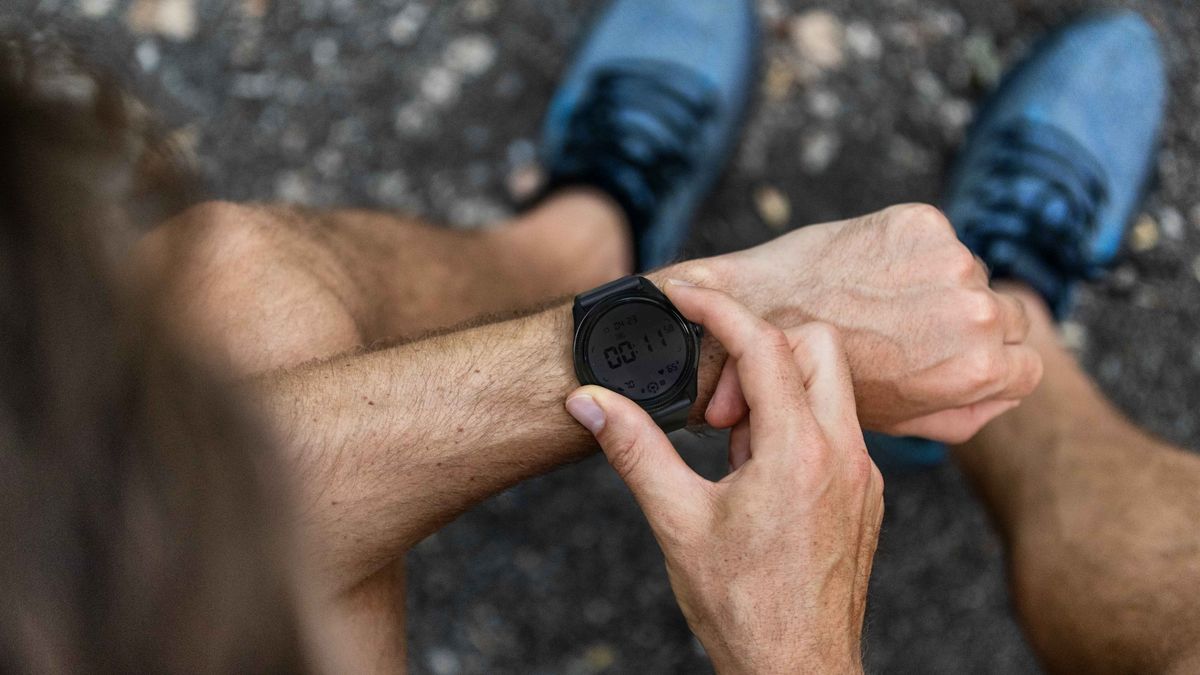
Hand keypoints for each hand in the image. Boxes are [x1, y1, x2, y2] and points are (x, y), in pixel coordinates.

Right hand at [565, 282, 882, 673]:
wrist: (798, 670)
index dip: (718, 309)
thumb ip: (633, 449)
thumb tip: (590, 402)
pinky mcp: (865, 494)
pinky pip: (835, 427)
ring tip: (730, 449)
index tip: (685, 295)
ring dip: (775, 391)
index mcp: (798, 452)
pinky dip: (793, 425)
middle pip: (815, 345)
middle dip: (759, 350)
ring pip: (829, 386)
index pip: (763, 343)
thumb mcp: (676, 522)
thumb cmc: (742, 607)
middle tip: (715, 406)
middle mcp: (843, 454)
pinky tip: (755, 474)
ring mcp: (862, 475)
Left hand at [685, 203, 1042, 442]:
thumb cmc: (822, 376)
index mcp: (977, 368)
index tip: (952, 359)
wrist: (756, 312)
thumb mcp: (901, 419)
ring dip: (937, 286)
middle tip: (910, 332)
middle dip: (968, 326)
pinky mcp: (920, 221)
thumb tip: (1006, 393)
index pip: (1026, 365)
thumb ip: (966, 413)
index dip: (990, 366)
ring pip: (970, 274)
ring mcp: (950, 260)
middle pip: (1007, 316)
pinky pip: (936, 239)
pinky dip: (910, 252)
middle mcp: (975, 311)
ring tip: (878, 304)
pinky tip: (866, 273)